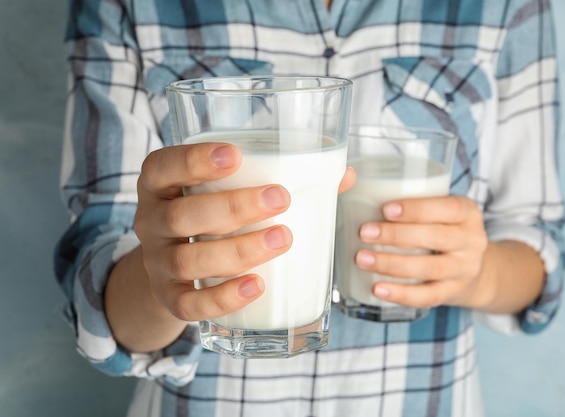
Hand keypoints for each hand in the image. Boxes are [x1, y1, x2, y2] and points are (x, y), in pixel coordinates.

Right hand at [134, 143, 355, 321]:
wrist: (175, 267)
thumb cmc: (213, 216)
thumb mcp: (226, 190)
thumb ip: (279, 176)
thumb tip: (345, 174)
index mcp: (161, 185)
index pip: (162, 166)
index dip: (193, 160)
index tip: (236, 156)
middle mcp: (150, 222)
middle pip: (182, 215)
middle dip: (233, 207)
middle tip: (281, 199)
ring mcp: (158, 263)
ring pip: (189, 259)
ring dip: (238, 250)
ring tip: (283, 238)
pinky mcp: (170, 298)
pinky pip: (190, 304)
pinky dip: (222, 297)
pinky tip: (257, 286)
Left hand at [354, 195, 490, 309]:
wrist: (476, 268)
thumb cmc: (444, 229)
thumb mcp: (441, 209)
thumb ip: (411, 200)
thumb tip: (350, 182)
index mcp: (467, 212)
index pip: (448, 207)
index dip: (416, 209)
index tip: (386, 209)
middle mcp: (471, 241)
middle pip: (436, 238)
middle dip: (396, 235)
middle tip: (365, 232)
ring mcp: (464, 269)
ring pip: (429, 269)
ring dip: (392, 264)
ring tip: (363, 259)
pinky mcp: (453, 292)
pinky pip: (427, 296)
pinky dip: (401, 294)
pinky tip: (378, 289)